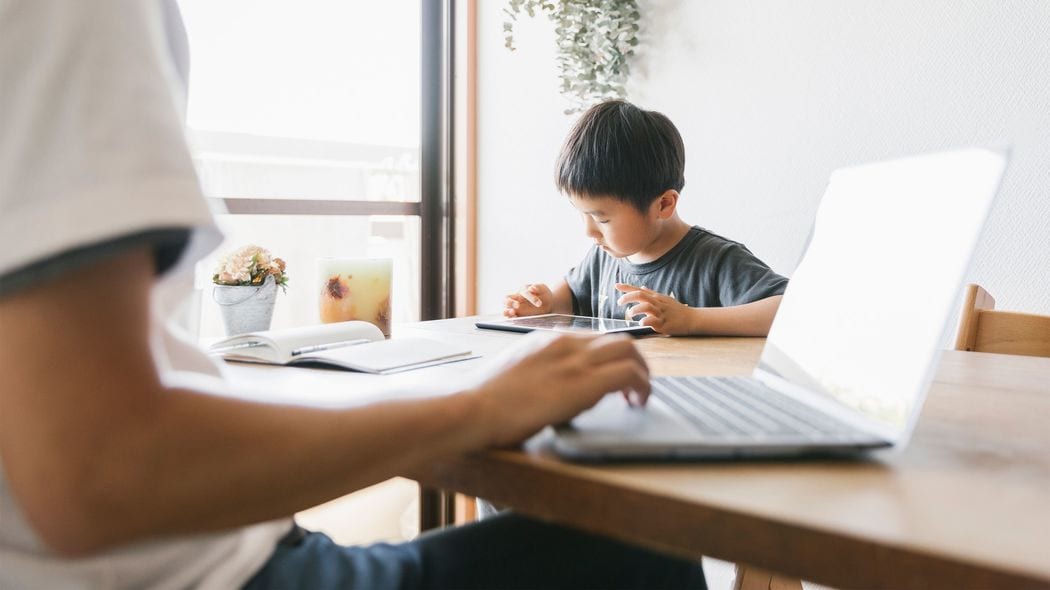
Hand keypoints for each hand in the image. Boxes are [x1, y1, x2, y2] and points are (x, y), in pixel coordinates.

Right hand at [468, 332, 649, 447]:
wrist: (474, 407)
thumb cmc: (485, 400)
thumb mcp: (515, 372)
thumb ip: (537, 370)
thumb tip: (549, 384)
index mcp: (548, 340)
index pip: (594, 339)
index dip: (610, 358)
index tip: (614, 376)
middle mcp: (565, 344)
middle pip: (618, 339)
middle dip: (635, 360)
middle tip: (636, 385)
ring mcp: (575, 361)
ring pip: (629, 349)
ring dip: (642, 371)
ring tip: (640, 395)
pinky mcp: (583, 384)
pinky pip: (628, 373)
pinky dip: (641, 385)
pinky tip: (637, 402)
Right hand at [503, 283, 553, 317]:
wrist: (547, 304)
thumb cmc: (543, 294)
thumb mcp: (542, 288)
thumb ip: (537, 287)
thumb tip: (532, 288)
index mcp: (523, 291)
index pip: (523, 293)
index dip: (530, 297)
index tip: (539, 303)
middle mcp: (517, 300)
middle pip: (506, 300)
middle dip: (510, 302)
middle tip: (517, 305)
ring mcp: (516, 309)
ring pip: (506, 310)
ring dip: (507, 312)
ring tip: (512, 312)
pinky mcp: (518, 316)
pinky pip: (511, 318)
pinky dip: (511, 319)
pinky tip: (514, 319)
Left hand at [615, 283, 693, 334]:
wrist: (692, 318)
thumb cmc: (676, 310)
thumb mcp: (664, 299)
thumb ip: (651, 294)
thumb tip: (641, 287)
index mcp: (655, 298)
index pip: (639, 290)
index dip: (627, 288)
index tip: (616, 286)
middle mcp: (657, 303)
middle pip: (641, 295)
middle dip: (628, 297)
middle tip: (620, 303)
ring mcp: (661, 313)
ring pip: (647, 307)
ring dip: (636, 309)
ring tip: (630, 314)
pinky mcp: (665, 324)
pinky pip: (654, 321)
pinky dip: (646, 321)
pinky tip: (641, 323)